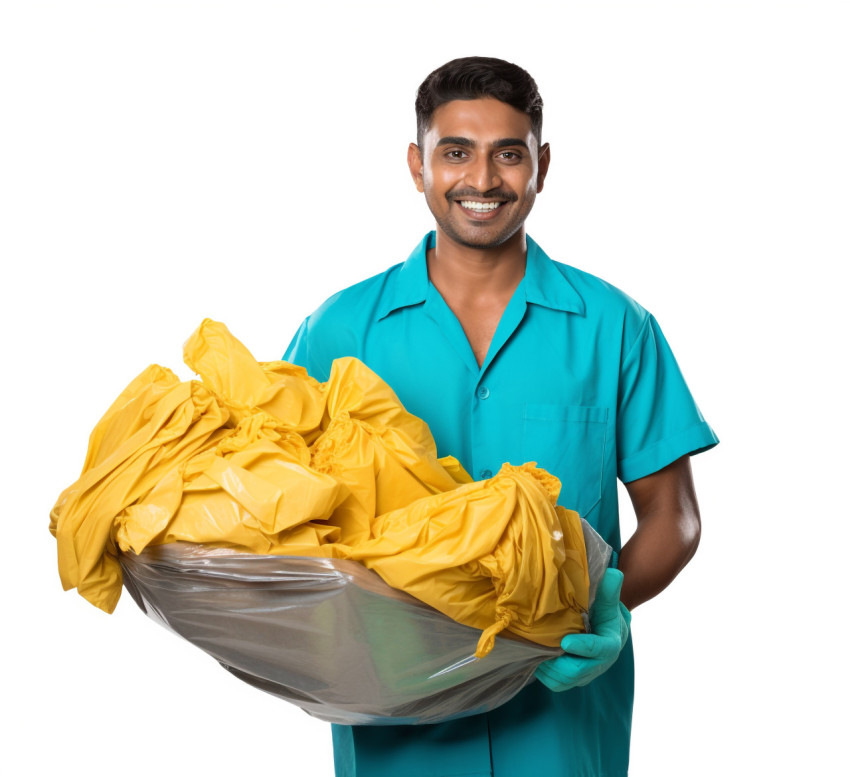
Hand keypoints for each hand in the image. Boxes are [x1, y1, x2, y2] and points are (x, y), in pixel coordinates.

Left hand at [534, 568, 630, 691]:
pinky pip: (557, 683)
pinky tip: (534, 657)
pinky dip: (544, 674)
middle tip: (539, 647)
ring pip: (564, 680)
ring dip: (548, 669)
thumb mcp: (608, 601)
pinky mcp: (574, 678)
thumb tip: (613, 573)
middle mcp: (599, 664)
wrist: (605, 629)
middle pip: (578, 671)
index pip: (599, 649)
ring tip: (534, 652)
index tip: (566, 641)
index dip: (583, 647)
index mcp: (610, 644)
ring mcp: (586, 673)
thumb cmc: (604, 613)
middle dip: (557, 662)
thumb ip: (609, 590)